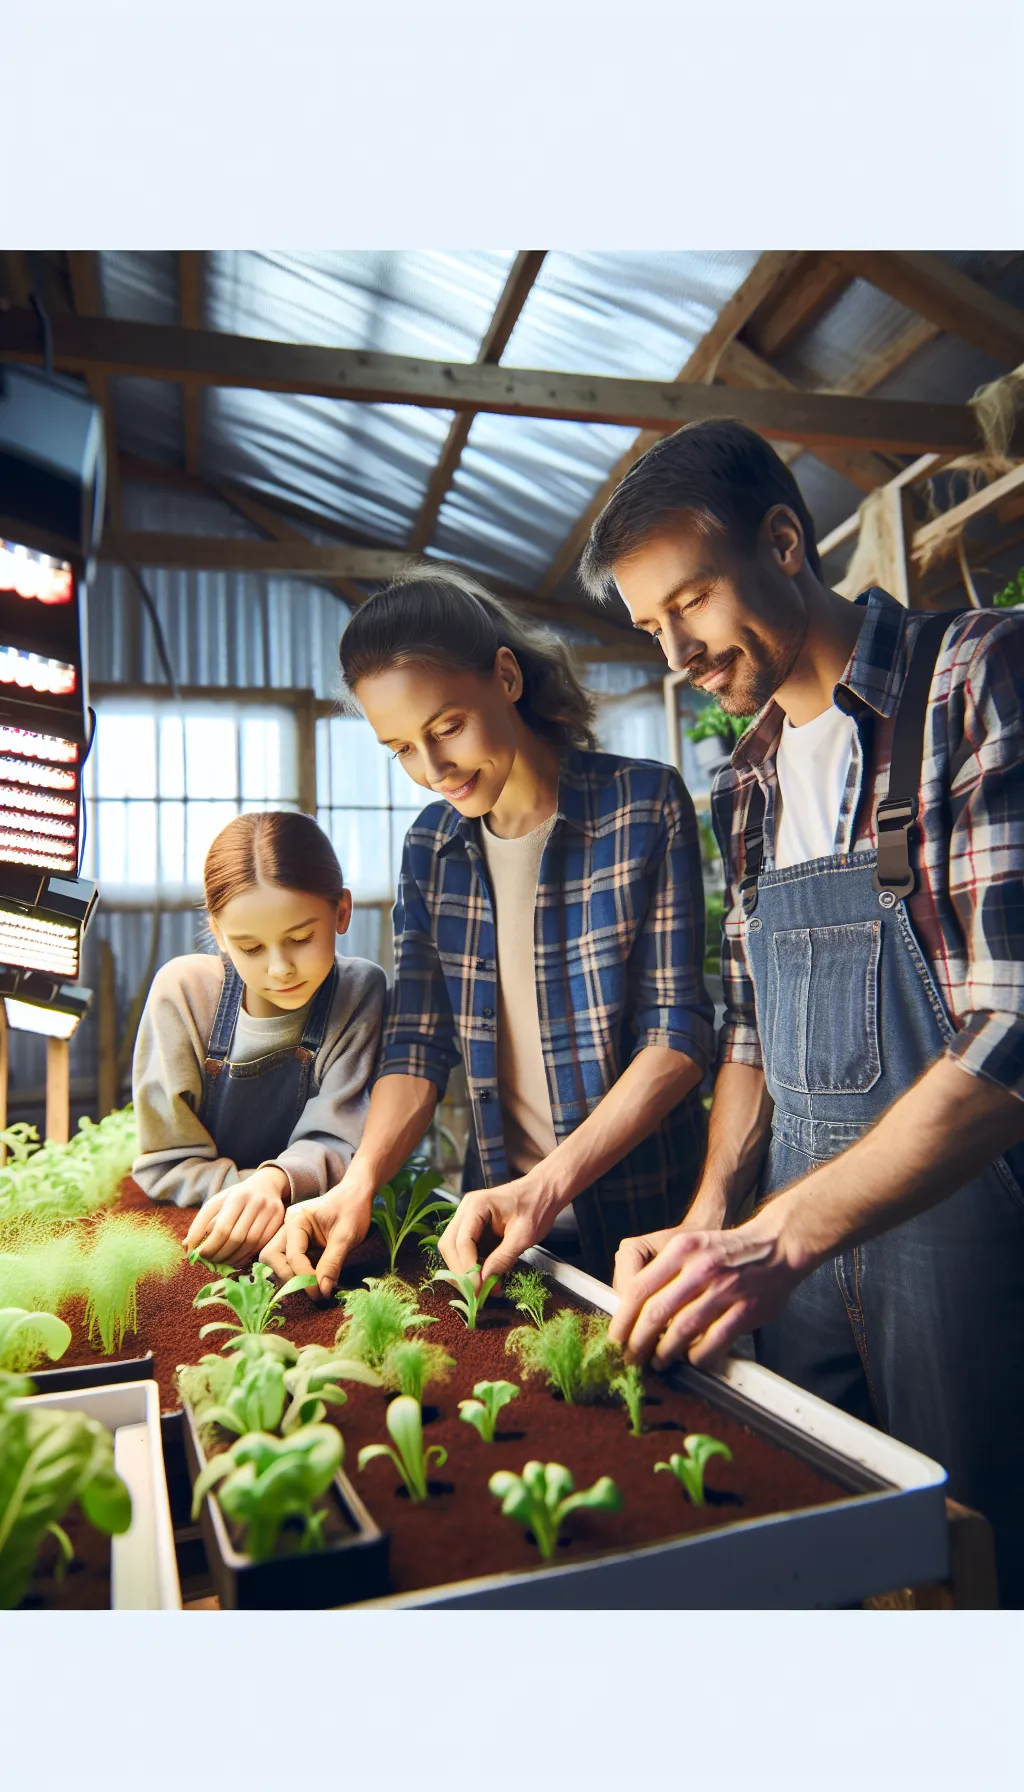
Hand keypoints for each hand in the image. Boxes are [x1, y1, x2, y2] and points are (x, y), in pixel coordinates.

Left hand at [184, 1166, 289, 1265]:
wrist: (267, 1185)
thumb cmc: (236, 1197)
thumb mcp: (217, 1203)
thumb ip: (200, 1223)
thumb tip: (187, 1246)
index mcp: (237, 1197)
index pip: (222, 1228)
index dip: (210, 1246)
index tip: (201, 1256)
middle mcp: (256, 1203)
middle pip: (237, 1238)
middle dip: (221, 1255)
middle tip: (211, 1262)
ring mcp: (270, 1212)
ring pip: (250, 1244)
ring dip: (234, 1258)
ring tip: (223, 1262)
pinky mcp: (279, 1221)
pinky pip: (262, 1245)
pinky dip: (247, 1256)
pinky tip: (237, 1260)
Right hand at [259, 1182, 372, 1297]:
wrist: (356, 1195)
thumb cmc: (352, 1210)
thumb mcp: (346, 1236)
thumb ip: (332, 1263)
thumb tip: (322, 1291)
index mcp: (297, 1219)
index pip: (292, 1255)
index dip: (304, 1278)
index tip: (321, 1293)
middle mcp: (287, 1227)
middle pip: (271, 1256)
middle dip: (288, 1276)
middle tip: (311, 1290)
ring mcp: (288, 1235)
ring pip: (275, 1260)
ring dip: (290, 1276)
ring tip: (312, 1287)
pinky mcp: (295, 1243)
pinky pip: (286, 1261)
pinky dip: (296, 1273)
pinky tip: (312, 1280)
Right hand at [438, 1175, 559, 1284]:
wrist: (543, 1192)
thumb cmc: (537, 1207)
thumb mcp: (524, 1235)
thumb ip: (503, 1258)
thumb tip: (485, 1281)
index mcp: (477, 1206)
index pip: (461, 1241)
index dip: (468, 1268)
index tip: (479, 1288)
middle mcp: (466, 1211)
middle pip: (449, 1246)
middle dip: (460, 1272)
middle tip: (476, 1293)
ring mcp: (467, 1219)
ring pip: (453, 1250)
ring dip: (464, 1271)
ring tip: (483, 1289)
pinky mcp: (473, 1229)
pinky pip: (464, 1251)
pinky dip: (472, 1266)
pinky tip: (485, 1278)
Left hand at [608, 1196, 812, 1370]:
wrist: (777, 1245)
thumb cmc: (726, 1250)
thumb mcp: (690, 1245)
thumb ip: (663, 1273)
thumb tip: (630, 1308)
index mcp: (682, 1249)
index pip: (639, 1288)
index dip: (622, 1318)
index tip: (616, 1337)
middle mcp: (701, 1267)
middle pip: (656, 1312)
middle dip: (638, 1341)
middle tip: (631, 1356)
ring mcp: (725, 1289)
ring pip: (682, 1330)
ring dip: (665, 1352)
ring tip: (658, 1361)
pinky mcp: (745, 1310)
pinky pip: (712, 1342)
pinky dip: (697, 1356)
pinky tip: (691, 1358)